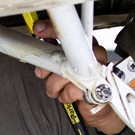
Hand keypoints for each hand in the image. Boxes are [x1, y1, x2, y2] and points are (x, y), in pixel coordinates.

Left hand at [30, 20, 126, 134]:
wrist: (96, 104)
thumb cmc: (79, 83)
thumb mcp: (62, 66)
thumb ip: (53, 57)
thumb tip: (39, 52)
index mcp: (86, 44)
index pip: (70, 30)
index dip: (52, 29)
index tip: (38, 30)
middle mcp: (93, 53)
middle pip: (66, 52)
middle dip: (48, 65)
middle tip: (42, 71)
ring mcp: (96, 68)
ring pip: (65, 73)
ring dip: (53, 85)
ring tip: (55, 89)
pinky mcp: (96, 85)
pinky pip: (72, 89)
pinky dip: (65, 95)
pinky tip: (66, 94)